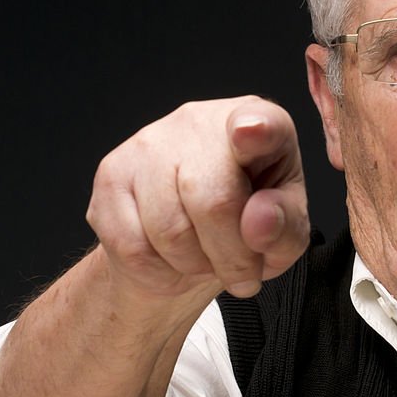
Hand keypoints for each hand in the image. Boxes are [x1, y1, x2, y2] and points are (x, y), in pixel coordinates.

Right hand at [86, 96, 309, 300]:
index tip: (251, 133)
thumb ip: (285, 226)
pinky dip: (159, 272)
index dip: (257, 130)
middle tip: (243, 276)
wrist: (188, 242)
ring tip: (207, 257)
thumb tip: (260, 220)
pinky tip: (172, 259)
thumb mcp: (284, 232)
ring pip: (169, 229)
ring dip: (195, 265)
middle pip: (214, 200)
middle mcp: (201, 120)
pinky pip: (132, 245)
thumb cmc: (246, 223)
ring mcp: (150, 143)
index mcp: (259, 122)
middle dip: (232, 256)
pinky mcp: (112, 173)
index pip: (260, 121)